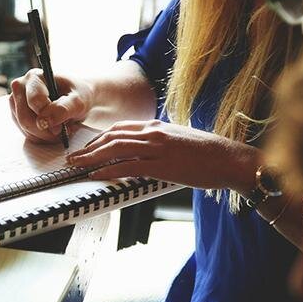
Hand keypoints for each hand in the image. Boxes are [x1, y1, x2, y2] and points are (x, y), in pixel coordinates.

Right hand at [9, 69, 93, 143]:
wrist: (77, 99)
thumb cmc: (78, 95)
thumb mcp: (78, 101)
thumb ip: (63, 109)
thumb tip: (44, 122)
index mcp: (34, 77)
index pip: (34, 101)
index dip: (48, 116)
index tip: (61, 126)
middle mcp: (20, 87)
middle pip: (25, 118)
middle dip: (45, 130)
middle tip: (62, 130)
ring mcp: (16, 102)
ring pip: (25, 128)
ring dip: (45, 135)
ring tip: (60, 128)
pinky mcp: (17, 116)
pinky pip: (26, 133)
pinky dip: (42, 137)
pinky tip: (53, 130)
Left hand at [66, 120, 258, 190]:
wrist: (229, 159)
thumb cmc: (208, 154)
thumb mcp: (179, 140)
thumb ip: (159, 143)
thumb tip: (145, 152)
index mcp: (157, 126)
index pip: (119, 128)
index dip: (99, 138)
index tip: (87, 147)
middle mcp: (154, 132)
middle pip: (112, 136)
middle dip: (89, 147)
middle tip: (73, 157)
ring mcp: (157, 147)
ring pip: (115, 149)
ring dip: (91, 158)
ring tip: (77, 166)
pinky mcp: (162, 164)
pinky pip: (128, 166)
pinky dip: (108, 170)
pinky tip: (96, 175)